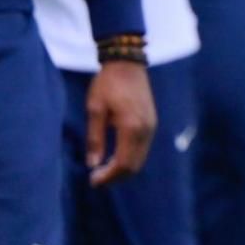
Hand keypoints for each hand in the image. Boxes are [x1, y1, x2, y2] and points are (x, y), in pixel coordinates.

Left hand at [86, 59, 155, 186]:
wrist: (128, 63)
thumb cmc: (107, 84)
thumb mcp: (95, 109)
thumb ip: (95, 138)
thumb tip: (92, 164)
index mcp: (131, 126)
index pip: (123, 163)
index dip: (108, 176)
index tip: (93, 181)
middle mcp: (146, 129)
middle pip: (134, 165)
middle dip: (116, 177)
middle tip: (96, 179)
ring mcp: (151, 126)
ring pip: (140, 158)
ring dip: (123, 168)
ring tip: (103, 170)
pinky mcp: (152, 122)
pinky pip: (143, 148)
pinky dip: (130, 158)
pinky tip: (115, 156)